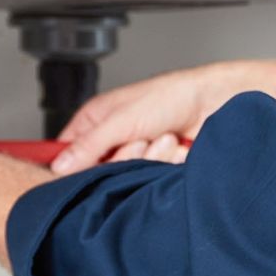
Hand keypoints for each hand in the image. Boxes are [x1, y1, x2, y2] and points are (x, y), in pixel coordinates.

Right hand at [52, 58, 275, 173]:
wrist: (216, 104)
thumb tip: (59, 166)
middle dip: (122, 158)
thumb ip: (88, 144)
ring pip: (125, 177)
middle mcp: (113, 138)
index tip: (83, 171)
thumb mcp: (122, 118)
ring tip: (163, 138)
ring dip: (148, 159)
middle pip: (98, 170)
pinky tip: (175, 148)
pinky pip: (148, 180)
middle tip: (139, 141)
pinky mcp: (156, 168)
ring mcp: (136, 154)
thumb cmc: (172, 96)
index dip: (72, 166)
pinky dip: (164, 164)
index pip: (66, 153)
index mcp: (95, 120)